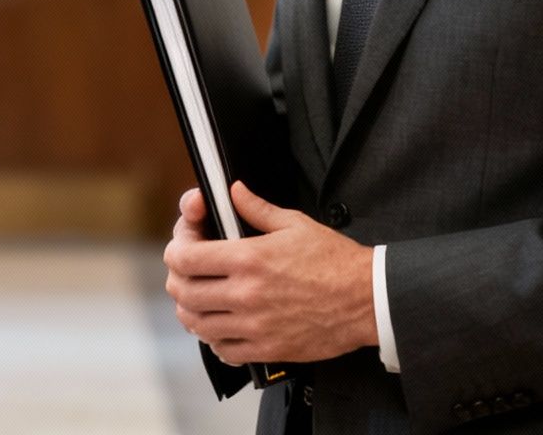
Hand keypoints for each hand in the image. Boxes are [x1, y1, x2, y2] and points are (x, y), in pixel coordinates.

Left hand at [162, 181, 376, 365]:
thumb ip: (256, 208)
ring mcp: (254, 325)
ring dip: (191, 311)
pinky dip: (215, 339)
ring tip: (199, 300)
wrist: (367, 300)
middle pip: (184, 292)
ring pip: (197, 324)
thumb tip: (233, 192)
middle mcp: (245, 294)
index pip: (185, 258)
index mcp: (248, 258)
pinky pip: (223, 350)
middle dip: (178, 280)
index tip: (181, 248)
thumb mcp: (295, 224)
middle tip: (186, 274)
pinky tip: (223, 326)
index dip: (175, 251)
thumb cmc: (335, 261)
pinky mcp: (267, 349)